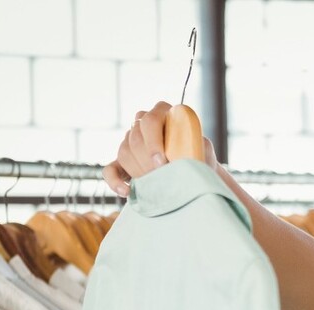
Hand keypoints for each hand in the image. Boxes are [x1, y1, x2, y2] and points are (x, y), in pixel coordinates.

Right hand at [103, 101, 219, 196]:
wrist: (195, 173)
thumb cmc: (201, 158)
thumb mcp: (203, 148)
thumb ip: (195, 145)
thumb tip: (183, 157)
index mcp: (163, 113)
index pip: (150, 121)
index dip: (154, 142)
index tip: (162, 163)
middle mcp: (143, 123)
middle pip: (135, 137)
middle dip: (147, 161)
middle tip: (161, 177)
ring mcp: (131, 141)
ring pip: (124, 152)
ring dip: (137, 171)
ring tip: (154, 185)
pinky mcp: (123, 163)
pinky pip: (110, 170)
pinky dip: (115, 182)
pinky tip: (126, 192)